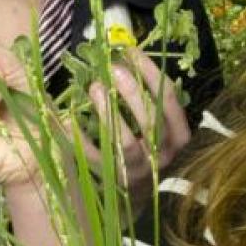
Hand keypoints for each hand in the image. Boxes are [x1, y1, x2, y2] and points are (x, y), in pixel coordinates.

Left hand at [78, 49, 190, 188]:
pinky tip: (67, 119)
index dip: (151, 74)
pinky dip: (80, 140)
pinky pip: (95, 159)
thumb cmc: (150, 148)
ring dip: (110, 113)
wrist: (142, 194)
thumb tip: (125, 58)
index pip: (169, 102)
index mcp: (178, 137)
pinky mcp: (114, 181)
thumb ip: (149, 99)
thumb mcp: (160, 127)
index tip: (131, 51)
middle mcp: (161, 156)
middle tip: (114, 68)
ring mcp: (138, 171)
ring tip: (95, 88)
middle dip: (132, 93)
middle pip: (151, 123)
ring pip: (126, 143)